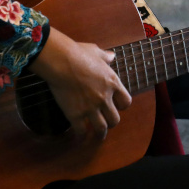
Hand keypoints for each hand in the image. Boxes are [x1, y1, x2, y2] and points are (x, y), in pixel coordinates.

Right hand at [28, 26, 131, 141]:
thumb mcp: (96, 51)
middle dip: (111, 122)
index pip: (126, 102)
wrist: (61, 61)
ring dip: (100, 133)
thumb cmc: (78, 53)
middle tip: (106, 122)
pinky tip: (79, 137)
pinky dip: (80, 136)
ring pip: (101, 128)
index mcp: (112, 83)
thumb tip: (111, 56)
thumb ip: (105, 57)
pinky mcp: (76, 114)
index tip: (117, 106)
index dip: (122, 105)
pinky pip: (81, 131)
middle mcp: (104, 98)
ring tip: (98, 135)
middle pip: (115, 119)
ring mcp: (91, 108)